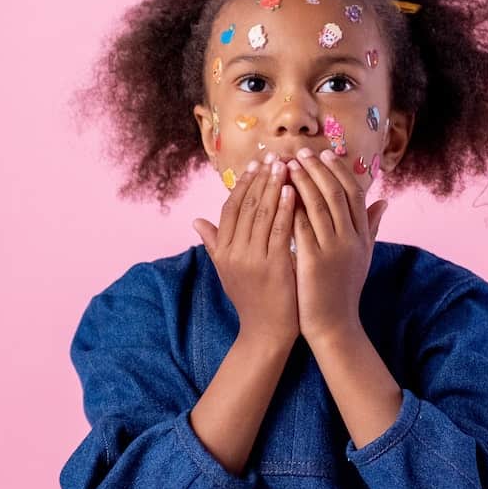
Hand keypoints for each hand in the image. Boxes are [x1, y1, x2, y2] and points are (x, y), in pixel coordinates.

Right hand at [193, 157, 299, 346]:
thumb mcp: (227, 271)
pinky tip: (291, 191)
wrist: (265, 332)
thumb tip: (196, 220)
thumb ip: (214, 243)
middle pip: (246, 206)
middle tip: (273, 156)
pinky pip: (278, 230)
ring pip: (262, 214)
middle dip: (260, 178)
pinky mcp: (273, 266)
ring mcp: (252, 259)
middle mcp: (233, 252)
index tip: (254, 164)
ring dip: (273, 186)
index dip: (242, 184)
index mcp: (223, 250)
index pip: (230, 208)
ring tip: (284, 165)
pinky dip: (284, 208)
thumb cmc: (250, 299)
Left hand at [287, 148, 388, 342]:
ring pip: (319, 206)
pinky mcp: (314, 261)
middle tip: (302, 152)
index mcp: (363, 237)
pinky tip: (280, 193)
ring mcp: (334, 250)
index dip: (339, 171)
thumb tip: (384, 201)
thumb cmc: (344, 290)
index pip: (355, 194)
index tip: (325, 154)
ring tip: (288, 165)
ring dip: (303, 182)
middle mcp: (352, 240)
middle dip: (319, 170)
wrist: (335, 326)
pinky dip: (292, 207)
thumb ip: (371, 227)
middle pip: (337, 194)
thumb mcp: (363, 257)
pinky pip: (301, 227)